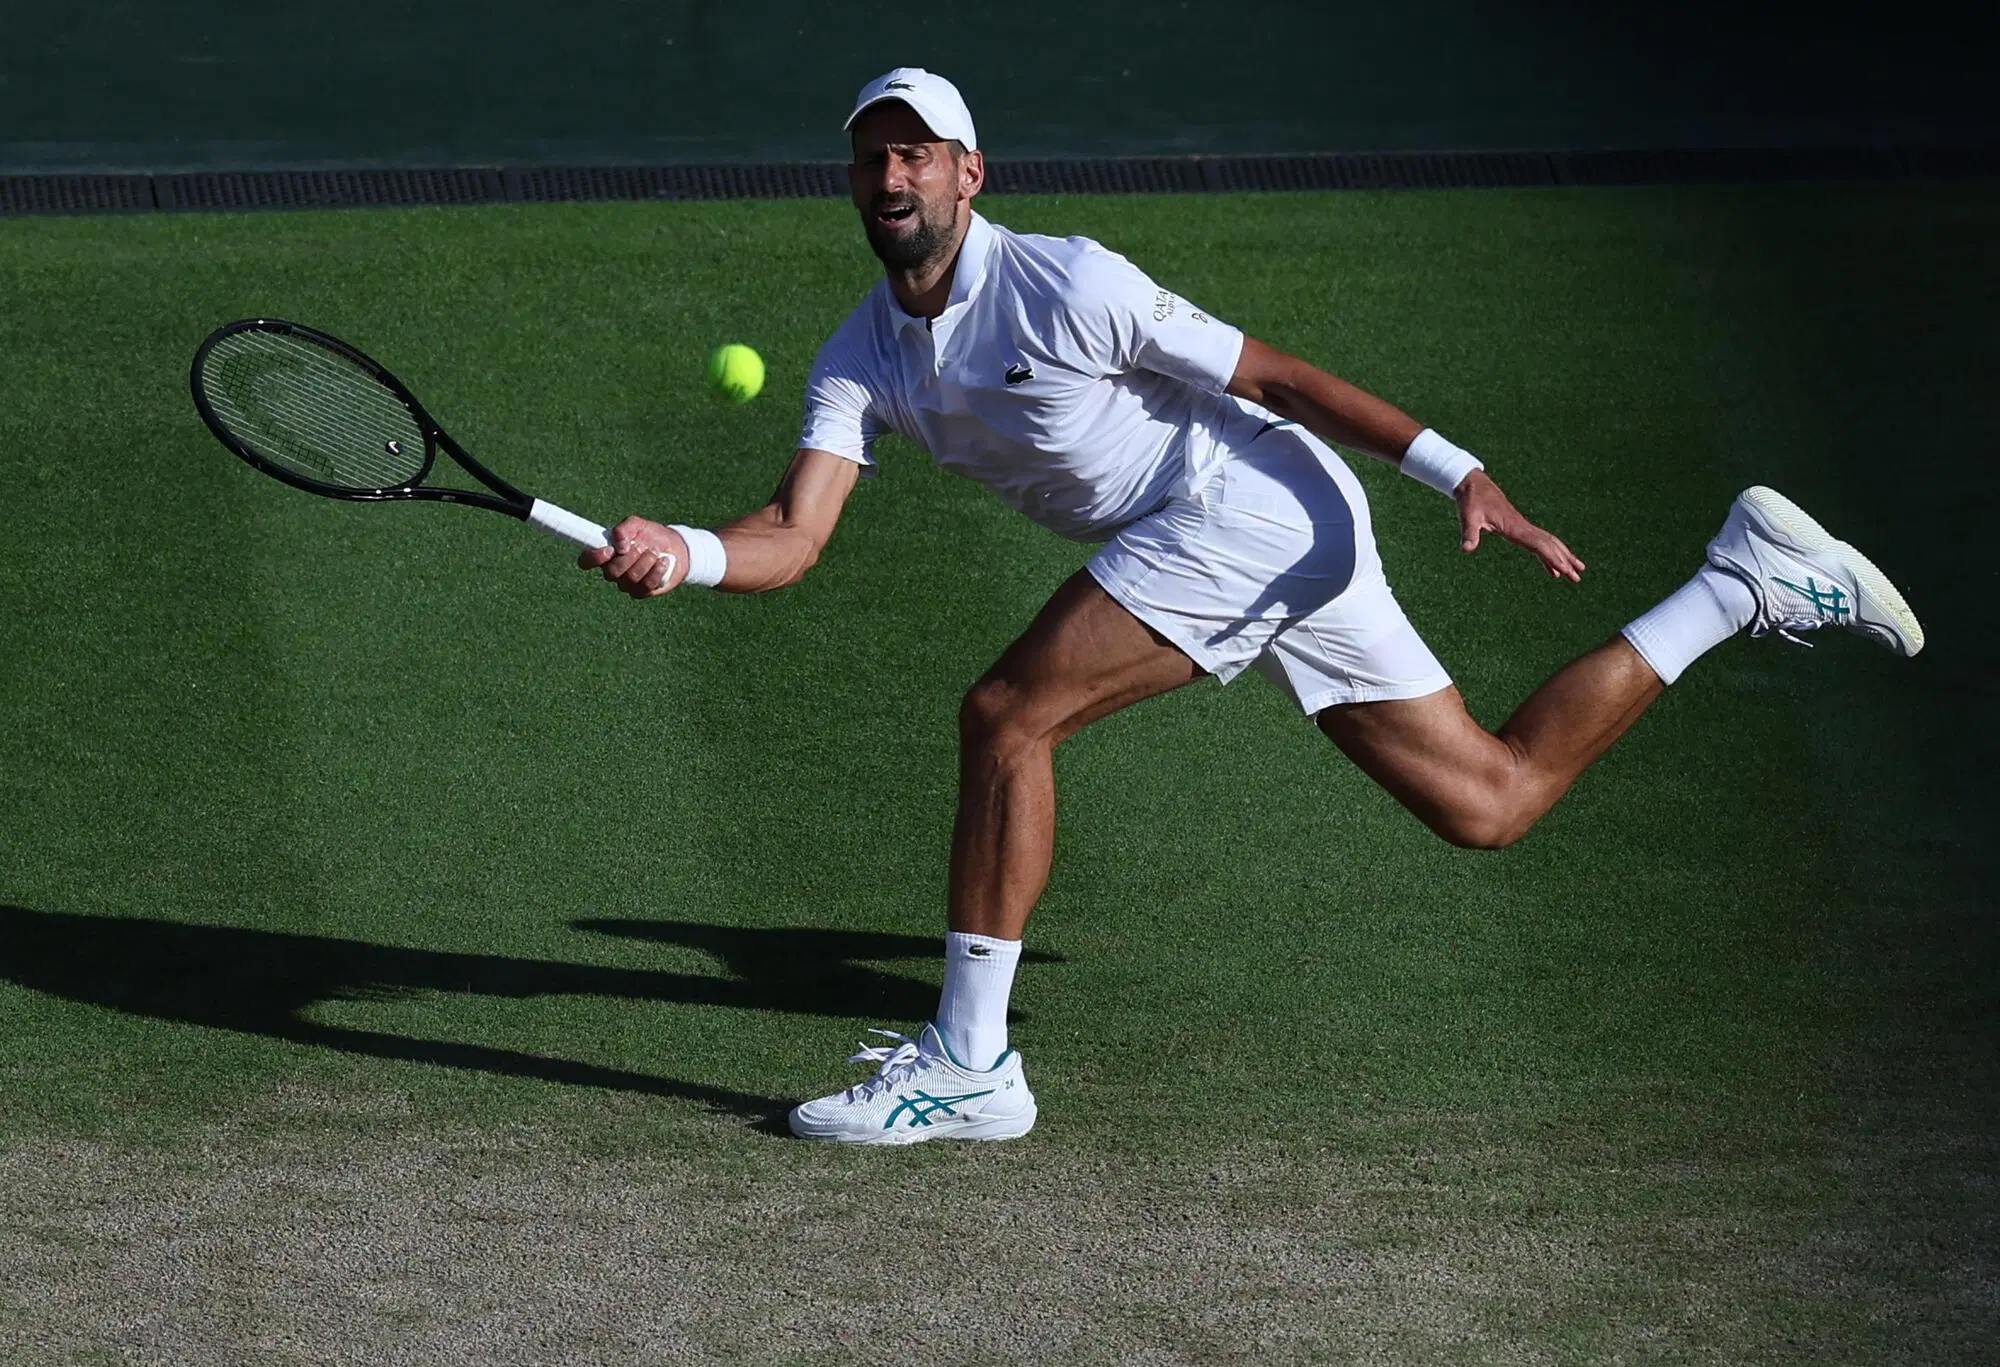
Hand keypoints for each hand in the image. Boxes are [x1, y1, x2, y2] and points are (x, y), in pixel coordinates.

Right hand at [576, 517, 686, 597]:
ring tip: (655, 552)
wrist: (676, 548)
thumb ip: (624, 528)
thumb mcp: (638, 524)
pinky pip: (645, 586)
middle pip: (611, 572)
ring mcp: (626, 583)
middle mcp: (612, 570)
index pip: (586, 561)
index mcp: (606, 554)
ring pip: (630, 578)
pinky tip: (662, 562)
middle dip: (629, 558)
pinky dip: (656, 571)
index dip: (593, 558)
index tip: (610, 550)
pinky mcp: (641, 591)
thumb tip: (619, 545)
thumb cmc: (651, 535)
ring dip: (645, 562)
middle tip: (642, 546)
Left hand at [1454, 471, 1585, 581]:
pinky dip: (1547, 556)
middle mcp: (1523, 527)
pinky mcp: (1519, 528)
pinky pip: (1538, 543)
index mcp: (1515, 526)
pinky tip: (1552, 570)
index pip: (1538, 544)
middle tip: (1577, 578)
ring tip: (1575, 573)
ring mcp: (1523, 527)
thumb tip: (1466, 550)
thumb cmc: (1471, 500)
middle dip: (1564, 561)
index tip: (1564, 570)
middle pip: (1549, 545)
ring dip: (1562, 557)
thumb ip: (1469, 533)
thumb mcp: (1468, 517)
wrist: (1474, 484)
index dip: (1552, 557)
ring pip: (1548, 543)